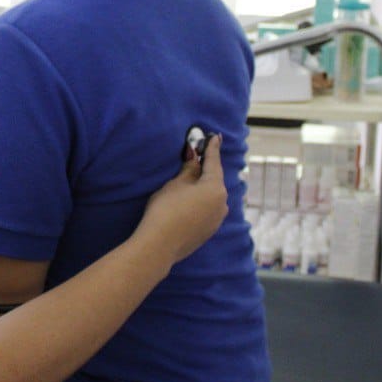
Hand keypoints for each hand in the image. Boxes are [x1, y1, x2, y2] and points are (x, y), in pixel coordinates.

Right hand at [134, 135, 228, 263]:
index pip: (214, 163)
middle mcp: (222, 204)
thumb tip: (195, 159)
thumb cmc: (166, 209)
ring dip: (203, 188)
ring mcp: (217, 220)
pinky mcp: (209, 232)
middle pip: (214, 181)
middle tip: (199, 158)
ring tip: (191, 182)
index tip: (216, 137)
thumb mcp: (175, 184)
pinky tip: (189, 202)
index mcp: (216, 188)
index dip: (212, 148)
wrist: (160, 245)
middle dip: (206, 170)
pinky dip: (201, 202)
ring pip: (212, 197)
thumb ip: (188, 170)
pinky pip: (207, 210)